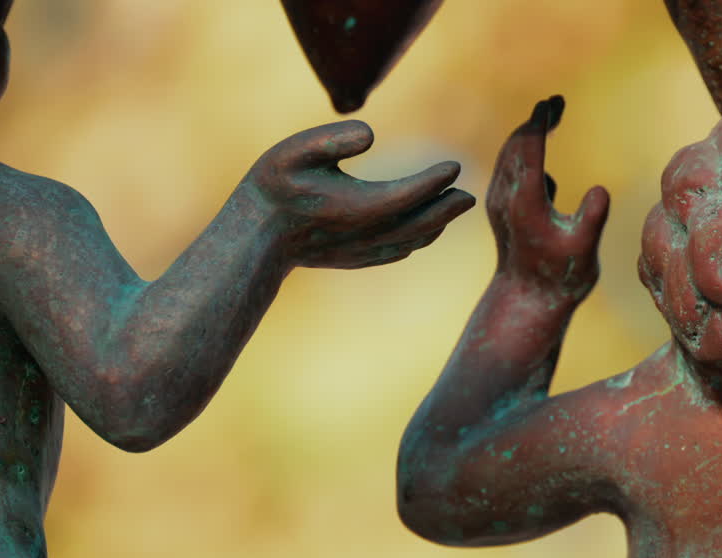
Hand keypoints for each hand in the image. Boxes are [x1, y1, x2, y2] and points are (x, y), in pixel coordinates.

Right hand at [249, 120, 474, 268]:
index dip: (434, 181)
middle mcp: (365, 233)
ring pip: (411, 241)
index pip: (409, 193)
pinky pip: (395, 253)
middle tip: (469, 196)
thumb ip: (332, 138)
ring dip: (436, 225)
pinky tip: (424, 233)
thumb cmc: (271, 189)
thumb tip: (370, 134)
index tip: (454, 167)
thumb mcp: (293, 152)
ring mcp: (360, 251)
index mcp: (357, 206)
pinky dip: (416, 241)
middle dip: (446, 208)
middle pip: (420, 222)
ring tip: (454, 208)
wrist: (253, 240)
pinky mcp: (353, 260)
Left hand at [487, 96, 609, 297]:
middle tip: (557, 101)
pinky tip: (539, 151)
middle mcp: (506, 198)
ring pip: (509, 155)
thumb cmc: (561, 278)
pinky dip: (524, 151)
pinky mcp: (501, 208)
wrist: (527, 301)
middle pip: (516, 145)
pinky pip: (509, 169)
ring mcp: (500, 202)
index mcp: (525, 203)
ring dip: (528, 133)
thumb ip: (592, 218)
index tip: (551, 102)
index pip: (529, 150)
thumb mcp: (584, 251)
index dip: (540, 124)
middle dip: (535, 120)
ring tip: (552, 114)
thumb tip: (600, 190)